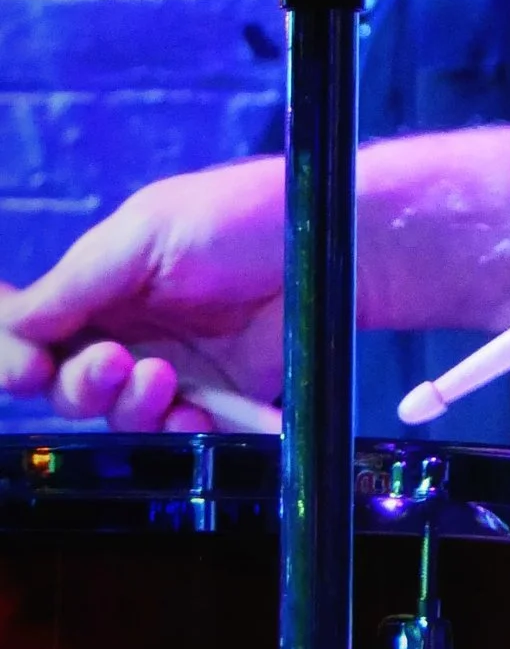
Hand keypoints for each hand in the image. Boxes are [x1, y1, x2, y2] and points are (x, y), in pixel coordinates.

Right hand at [0, 157, 286, 431]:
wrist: (339, 245)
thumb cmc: (247, 218)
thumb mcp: (152, 230)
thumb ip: (80, 279)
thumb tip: (17, 322)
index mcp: (104, 278)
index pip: (34, 324)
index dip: (16, 351)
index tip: (25, 367)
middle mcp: (130, 325)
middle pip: (65, 380)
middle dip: (76, 382)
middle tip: (112, 364)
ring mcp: (172, 363)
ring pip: (114, 411)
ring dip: (125, 404)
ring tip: (161, 380)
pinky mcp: (216, 394)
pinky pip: (175, 430)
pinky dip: (175, 430)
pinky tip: (191, 416)